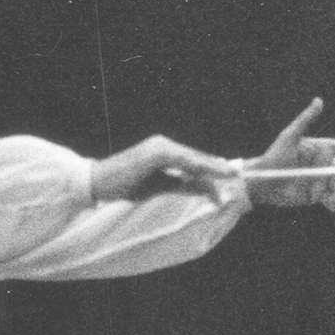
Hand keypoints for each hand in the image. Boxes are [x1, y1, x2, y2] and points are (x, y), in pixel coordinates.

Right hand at [91, 135, 237, 202]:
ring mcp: (159, 146)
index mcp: (163, 152)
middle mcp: (163, 144)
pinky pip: (180, 159)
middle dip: (216, 166)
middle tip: (237, 173)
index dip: (212, 168)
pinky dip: (196, 165)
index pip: (193, 161)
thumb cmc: (125, 187)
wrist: (97, 183)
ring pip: (191, 157)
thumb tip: (205, 189)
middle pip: (196, 157)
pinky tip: (209, 171)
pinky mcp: (154, 152)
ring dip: (211, 166)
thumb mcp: (159, 188)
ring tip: (229, 173)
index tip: (229, 175)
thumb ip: (181, 185)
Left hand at [242, 98, 334, 209]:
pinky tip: (330, 205)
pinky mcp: (316, 196)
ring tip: (334, 194)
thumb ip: (306, 119)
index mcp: (322, 148)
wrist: (263, 182)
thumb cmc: (275, 155)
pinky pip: (333, 200)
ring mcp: (321, 180)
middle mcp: (324, 164)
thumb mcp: (290, 136)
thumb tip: (319, 100)